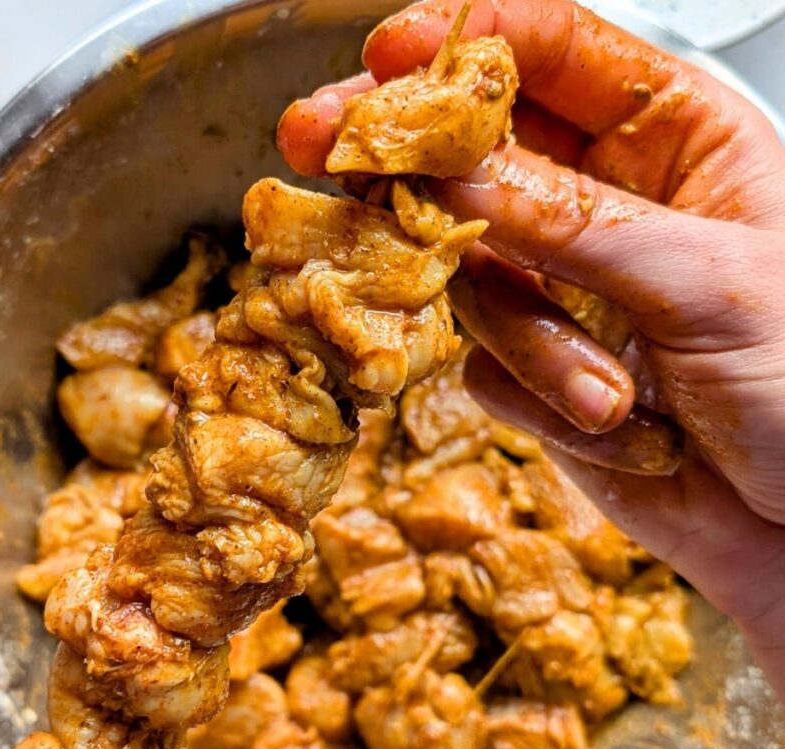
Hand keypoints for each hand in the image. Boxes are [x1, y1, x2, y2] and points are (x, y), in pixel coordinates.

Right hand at [277, 0, 784, 691]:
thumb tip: (458, 167)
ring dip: (530, 343)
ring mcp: (564, 289)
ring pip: (472, 276)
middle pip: (479, 150)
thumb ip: (571, 222)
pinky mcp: (536, 367)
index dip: (471, 43)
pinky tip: (616, 428)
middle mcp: (607, 208)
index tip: (389, 49)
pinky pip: (484, 364)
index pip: (561, 57)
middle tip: (321, 138)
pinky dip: (538, 399)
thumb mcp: (702, 283)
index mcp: (678, 144)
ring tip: (610, 397)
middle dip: (408, 154)